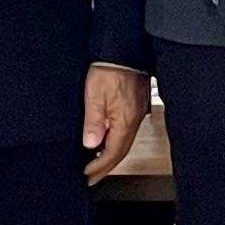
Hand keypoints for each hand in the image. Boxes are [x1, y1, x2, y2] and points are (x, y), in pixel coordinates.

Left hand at [82, 63, 150, 185]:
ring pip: (124, 141)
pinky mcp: (136, 104)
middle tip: (92, 176)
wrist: (123, 48)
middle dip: (106, 166)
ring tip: (97, 162)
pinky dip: (116, 140)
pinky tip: (108, 139)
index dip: (99, 167)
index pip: (113, 153)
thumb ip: (93, 122)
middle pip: (121, 151)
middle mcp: (134, 119)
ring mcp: (137, 112)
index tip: (87, 175)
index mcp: (125, 121)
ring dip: (111, 154)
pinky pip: (126, 130)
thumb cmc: (110, 67)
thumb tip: (91, 144)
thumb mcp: (94, 96)